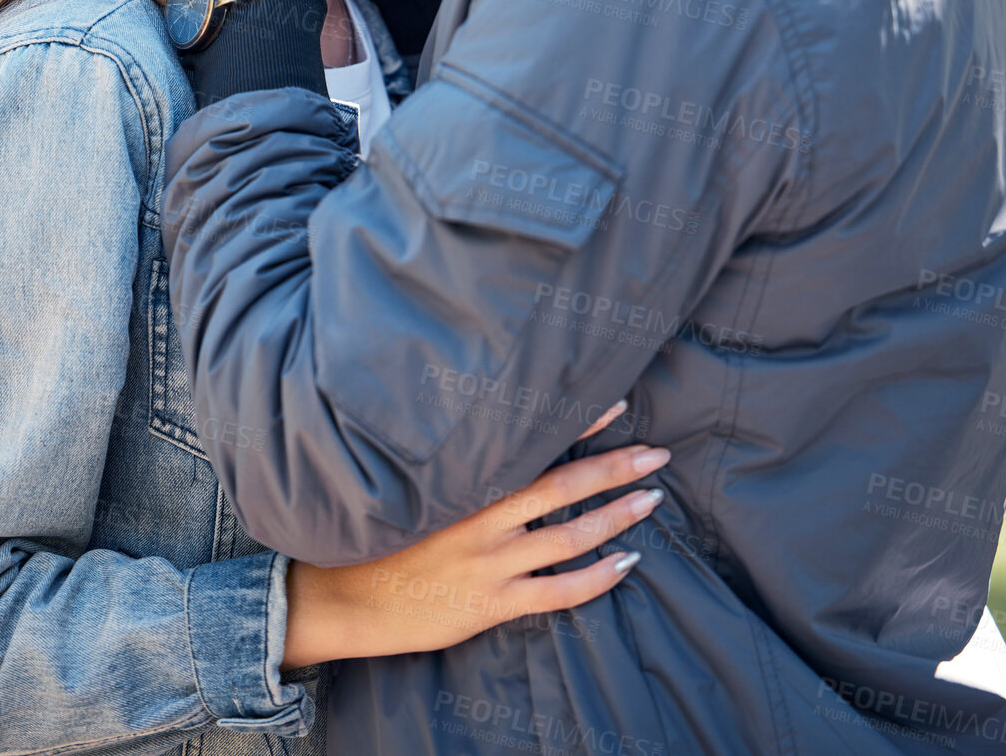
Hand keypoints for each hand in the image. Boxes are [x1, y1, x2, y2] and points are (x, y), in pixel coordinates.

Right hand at [281, 406, 667, 666]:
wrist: (348, 597)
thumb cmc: (383, 535)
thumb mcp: (420, 488)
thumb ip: (464, 467)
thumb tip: (504, 433)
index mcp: (468, 483)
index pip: (534, 443)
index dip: (578, 423)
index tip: (616, 401)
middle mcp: (485, 520)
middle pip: (565, 488)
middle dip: (616, 468)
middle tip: (657, 454)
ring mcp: (492, 564)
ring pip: (571, 538)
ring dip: (617, 517)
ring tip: (652, 498)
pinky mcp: (494, 603)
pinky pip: (559, 593)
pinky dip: (597, 579)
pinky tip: (626, 564)